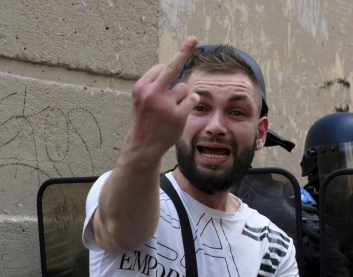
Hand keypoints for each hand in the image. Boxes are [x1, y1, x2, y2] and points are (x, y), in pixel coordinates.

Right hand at [124, 35, 199, 161]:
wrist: (143, 145)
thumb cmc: (146, 119)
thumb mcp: (142, 99)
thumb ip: (154, 84)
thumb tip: (172, 67)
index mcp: (141, 87)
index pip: (161, 68)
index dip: (167, 73)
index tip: (179, 56)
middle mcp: (152, 93)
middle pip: (173, 67)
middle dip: (184, 51)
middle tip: (193, 39)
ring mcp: (165, 104)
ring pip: (185, 87)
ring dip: (183, 96)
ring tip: (172, 109)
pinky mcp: (178, 115)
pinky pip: (193, 99)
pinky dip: (190, 103)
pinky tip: (181, 113)